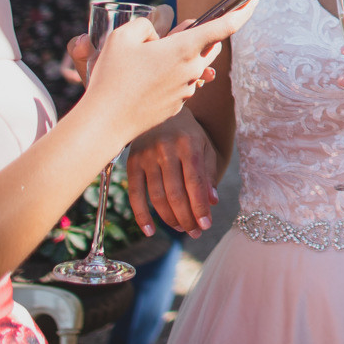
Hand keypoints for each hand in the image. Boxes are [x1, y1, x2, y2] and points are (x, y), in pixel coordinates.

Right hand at [81, 0, 251, 143]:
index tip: (254, 2)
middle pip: (209, 45)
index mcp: (184, 48)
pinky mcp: (179, 104)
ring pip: (194, 64)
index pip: (224, 27)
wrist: (105, 121)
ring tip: (148, 60)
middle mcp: (193, 69)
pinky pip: (182, 83)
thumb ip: (146, 25)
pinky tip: (145, 81)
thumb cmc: (112, 77)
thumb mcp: (122, 37)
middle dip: (196, 36)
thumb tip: (159, 32)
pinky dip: (171, 76)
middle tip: (166, 37)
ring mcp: (188, 89)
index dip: (242, 12)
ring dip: (181, 57)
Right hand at [127, 108, 220, 236]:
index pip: (195, 182)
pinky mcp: (131, 162)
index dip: (200, 206)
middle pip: (175, 193)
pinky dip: (142, 215)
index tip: (206, 225)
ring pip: (156, 196)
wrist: (159, 112)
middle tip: (195, 232)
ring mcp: (146, 156)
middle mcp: (166, 150)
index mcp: (188, 144)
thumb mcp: (204, 146)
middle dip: (186, 217)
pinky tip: (151, 230)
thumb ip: (209, 173)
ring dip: (169, 218)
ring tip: (180, 228)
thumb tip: (212, 202)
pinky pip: (135, 194)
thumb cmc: (187, 133)